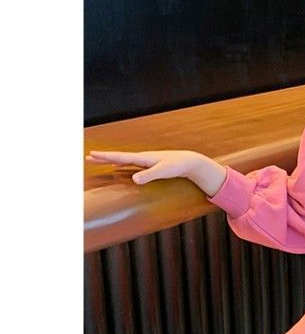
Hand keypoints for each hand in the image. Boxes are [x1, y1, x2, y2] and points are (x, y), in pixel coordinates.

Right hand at [85, 149, 226, 195]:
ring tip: (97, 159)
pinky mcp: (148, 164)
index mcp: (142, 158)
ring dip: (109, 159)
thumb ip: (149, 175)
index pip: (120, 157)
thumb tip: (134, 179)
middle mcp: (141, 157)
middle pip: (118, 157)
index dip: (105, 157)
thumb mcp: (163, 171)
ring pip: (123, 159)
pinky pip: (129, 163)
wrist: (188, 161)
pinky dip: (120, 162)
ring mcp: (144, 160)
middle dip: (103, 157)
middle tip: (87, 157)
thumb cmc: (176, 166)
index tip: (91, 154)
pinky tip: (117, 164)